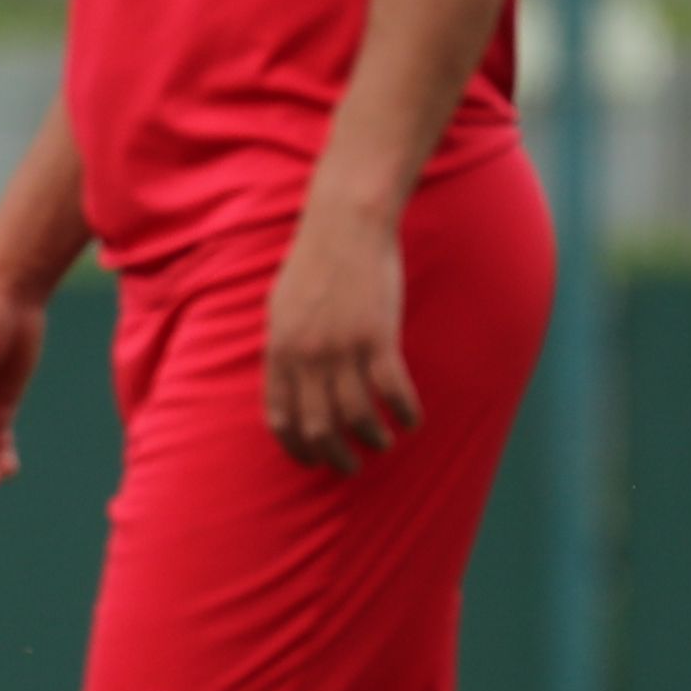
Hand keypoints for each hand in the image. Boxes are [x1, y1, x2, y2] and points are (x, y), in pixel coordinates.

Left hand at [261, 198, 419, 472]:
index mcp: (278, 350)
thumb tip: (287, 384)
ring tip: (383, 443)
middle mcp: (306, 356)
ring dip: (373, 439)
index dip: (296, 447)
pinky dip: (405, 413)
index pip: (280, 417)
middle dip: (334, 455)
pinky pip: (393, 391)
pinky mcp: (378, 336)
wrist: (344, 224)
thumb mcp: (280, 308)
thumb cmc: (313, 263)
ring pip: (357, 416)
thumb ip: (283, 348)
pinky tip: (412, 420)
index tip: (311, 460)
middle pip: (318, 426)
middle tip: (350, 466)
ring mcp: (342, 347)